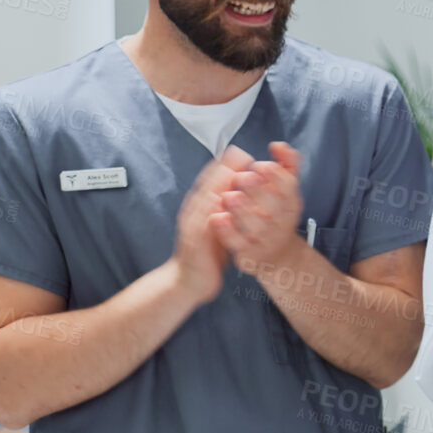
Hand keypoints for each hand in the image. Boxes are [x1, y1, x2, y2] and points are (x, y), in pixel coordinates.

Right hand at [168, 155, 238, 302]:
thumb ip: (229, 206)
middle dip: (223, 168)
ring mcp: (192, 226)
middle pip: (208, 185)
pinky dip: (211, 213)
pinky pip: (202, 226)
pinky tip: (219, 204)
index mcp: (202, 206)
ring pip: (203, 200)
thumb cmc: (207, 252)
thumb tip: (243, 188)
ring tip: (232, 172)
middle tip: (239, 153)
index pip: (214, 180)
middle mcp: (194, 212)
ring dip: (217, 186)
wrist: (188, 281)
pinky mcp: (194, 243)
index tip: (243, 151)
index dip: (227, 165)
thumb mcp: (221, 224)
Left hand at [213, 142, 306, 275]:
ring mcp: (267, 240)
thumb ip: (286, 165)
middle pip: (274, 207)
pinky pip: (239, 244)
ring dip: (243, 211)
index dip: (277, 176)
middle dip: (258, 190)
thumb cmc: (278, 216)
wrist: (277, 254)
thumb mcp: (286, 190)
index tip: (261, 165)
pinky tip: (218, 218)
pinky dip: (228, 232)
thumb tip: (279, 145)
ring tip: (229, 196)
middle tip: (242, 177)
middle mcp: (282, 223)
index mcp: (291, 204)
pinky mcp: (250, 254)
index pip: (289, 189)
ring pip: (257, 227)